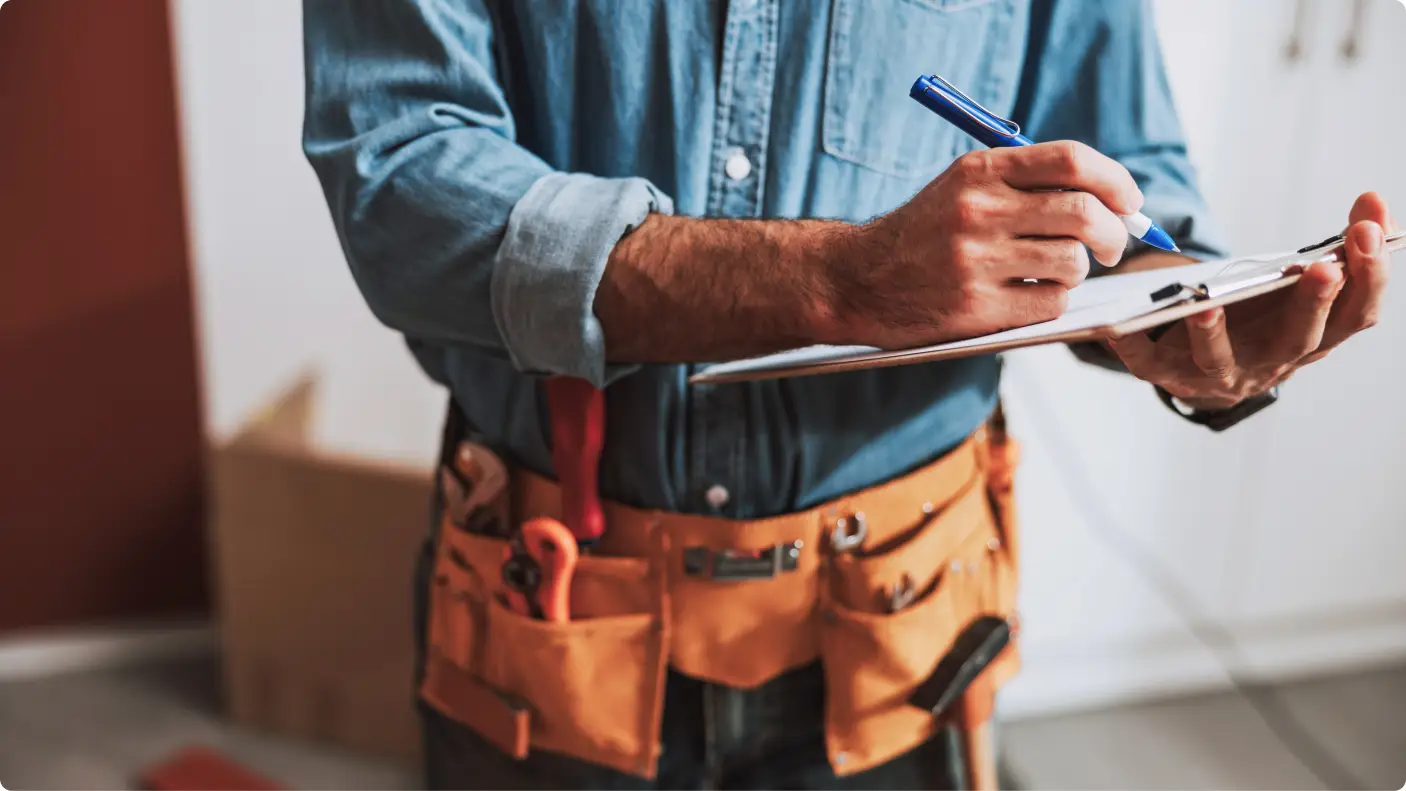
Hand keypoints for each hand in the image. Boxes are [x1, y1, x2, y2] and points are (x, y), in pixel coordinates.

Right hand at [826, 141, 1143, 348]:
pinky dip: (1052, 300)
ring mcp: (976, 261)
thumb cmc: (923, 234)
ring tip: (1053, 272)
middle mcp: (979, 211)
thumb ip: (1028, 184)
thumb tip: (1115, 202)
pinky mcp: (976, 307)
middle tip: (1113, 246)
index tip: (1129, 202)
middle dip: (1116, 233)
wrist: (856, 280)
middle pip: (1085, 213)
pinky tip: (1026, 295)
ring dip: (1077, 271)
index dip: (1116, 181)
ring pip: (1073, 263)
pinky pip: (1051, 302)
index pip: (1073, 161)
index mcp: (980, 171)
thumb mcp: (963, 187)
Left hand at [1108, 192, 1396, 409]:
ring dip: (1214, 333)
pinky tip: (1114, 325)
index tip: (1371, 232)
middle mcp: (1271, 361)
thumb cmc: (1259, 317)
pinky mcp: (1167, 374)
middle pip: (1300, 338)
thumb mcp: (1298, 285)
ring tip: (1207, 304)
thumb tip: (1374, 201)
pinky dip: (1130, 345)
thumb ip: (1337, 247)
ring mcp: (1219, 372)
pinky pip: (1146, 362)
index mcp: (1312, 336)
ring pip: (1220, 359)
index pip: (1356, 315)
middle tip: (1324, 268)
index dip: (1369, 277)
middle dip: (1314, 302)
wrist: (1204, 368)